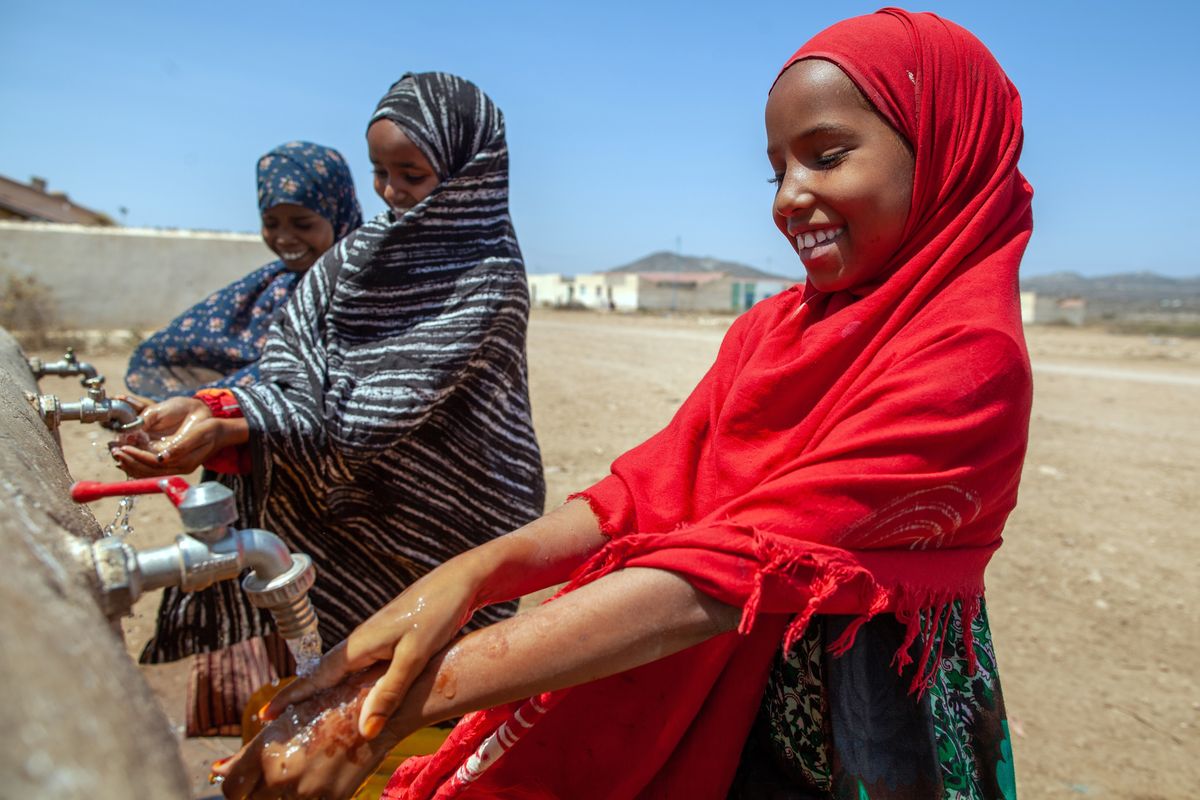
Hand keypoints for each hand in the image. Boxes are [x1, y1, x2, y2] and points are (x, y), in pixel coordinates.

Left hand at [111, 396, 240, 476]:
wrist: (221, 432)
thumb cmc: (210, 429)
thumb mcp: (199, 433)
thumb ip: (182, 446)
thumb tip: (162, 457)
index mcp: (184, 462)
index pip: (154, 464)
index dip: (137, 457)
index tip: (123, 448)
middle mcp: (177, 468)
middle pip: (147, 471)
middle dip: (129, 461)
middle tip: (114, 451)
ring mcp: (174, 466)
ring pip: (146, 471)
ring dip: (130, 463)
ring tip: (116, 453)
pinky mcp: (171, 462)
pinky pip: (150, 468)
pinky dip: (136, 463)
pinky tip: (127, 456)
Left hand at [215, 667, 402, 798]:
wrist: (375, 708)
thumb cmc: (328, 706)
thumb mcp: (285, 723)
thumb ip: (248, 753)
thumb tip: (217, 771)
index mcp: (266, 752)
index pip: (231, 789)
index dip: (237, 787)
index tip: (246, 783)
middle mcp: (282, 775)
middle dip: (262, 791)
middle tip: (282, 772)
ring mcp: (308, 792)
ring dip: (286, 794)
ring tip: (306, 771)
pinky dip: (311, 797)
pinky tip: (321, 777)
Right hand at [263, 561, 482, 739]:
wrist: (459, 582)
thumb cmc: (438, 613)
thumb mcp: (414, 656)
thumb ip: (389, 692)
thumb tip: (364, 729)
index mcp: (359, 645)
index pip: (316, 677)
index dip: (291, 697)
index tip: (264, 714)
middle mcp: (360, 643)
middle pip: (322, 676)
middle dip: (299, 697)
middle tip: (273, 722)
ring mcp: (373, 640)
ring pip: (340, 672)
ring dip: (320, 691)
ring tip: (302, 714)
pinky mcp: (388, 641)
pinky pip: (357, 669)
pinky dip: (344, 684)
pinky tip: (347, 696)